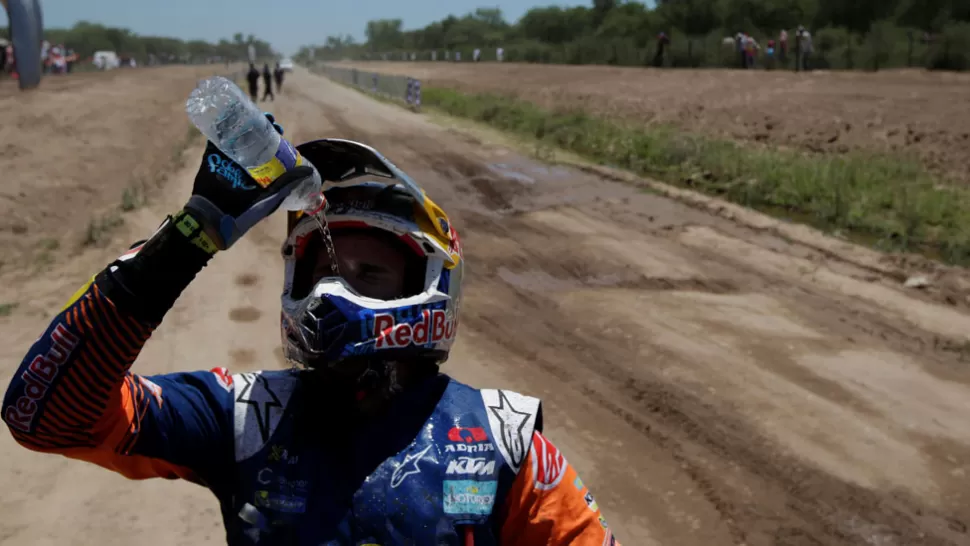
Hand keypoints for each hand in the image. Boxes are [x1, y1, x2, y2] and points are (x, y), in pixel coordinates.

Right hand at [183, 113, 314, 249]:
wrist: (216, 216)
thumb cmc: (247, 211)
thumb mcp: (273, 196)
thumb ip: (288, 183)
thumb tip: (308, 170)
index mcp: (257, 171)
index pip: (267, 149)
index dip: (274, 137)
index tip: (280, 129)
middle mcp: (242, 163)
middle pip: (252, 138)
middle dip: (262, 126)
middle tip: (270, 120)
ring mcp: (226, 159)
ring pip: (236, 134)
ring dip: (244, 122)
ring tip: (257, 114)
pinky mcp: (211, 157)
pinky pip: (216, 138)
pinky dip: (220, 125)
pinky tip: (229, 113)